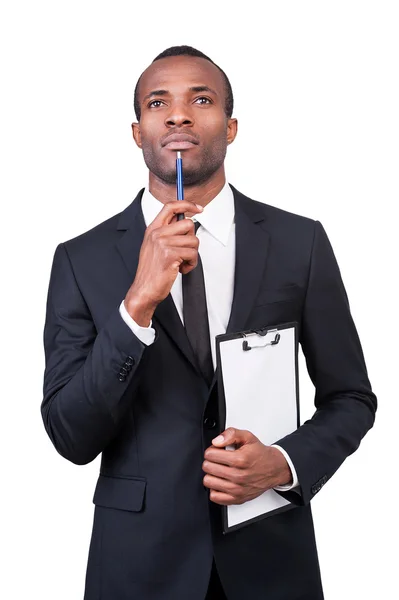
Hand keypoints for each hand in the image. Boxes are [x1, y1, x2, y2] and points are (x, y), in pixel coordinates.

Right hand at [124, 200, 202, 324]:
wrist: (144, 289)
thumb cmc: (152, 271)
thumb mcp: (154, 246)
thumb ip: (166, 232)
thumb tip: (185, 221)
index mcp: (152, 229)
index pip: (170, 206)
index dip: (187, 204)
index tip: (198, 208)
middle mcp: (157, 233)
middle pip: (188, 223)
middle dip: (192, 239)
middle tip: (184, 251)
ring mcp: (163, 243)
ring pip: (193, 241)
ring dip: (192, 255)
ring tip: (182, 263)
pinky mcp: (170, 255)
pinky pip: (193, 254)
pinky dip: (191, 264)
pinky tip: (181, 269)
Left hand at [202, 428, 292, 505]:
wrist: (274, 469)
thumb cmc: (259, 454)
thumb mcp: (247, 437)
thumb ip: (231, 434)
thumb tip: (216, 441)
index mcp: (240, 459)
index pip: (210, 455)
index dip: (211, 450)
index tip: (216, 451)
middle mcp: (238, 476)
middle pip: (207, 467)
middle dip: (210, 461)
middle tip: (218, 460)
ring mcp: (237, 489)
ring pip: (208, 481)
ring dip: (212, 474)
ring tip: (220, 470)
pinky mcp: (237, 499)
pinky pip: (214, 496)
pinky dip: (215, 489)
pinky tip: (222, 481)